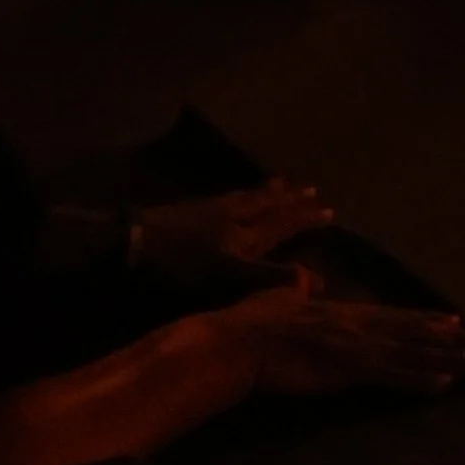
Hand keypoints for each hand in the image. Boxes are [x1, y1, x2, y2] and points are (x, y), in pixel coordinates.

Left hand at [137, 178, 335, 281]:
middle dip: (290, 198)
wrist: (134, 241)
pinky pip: (224, 197)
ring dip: (265, 191)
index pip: (284, 224)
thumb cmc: (184, 266)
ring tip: (278, 182)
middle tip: (309, 186)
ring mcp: (208, 210)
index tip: (329, 210)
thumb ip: (272, 279)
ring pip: (246, 197)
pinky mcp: (187, 209)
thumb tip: (318, 282)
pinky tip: (230, 196)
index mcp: (246, 235)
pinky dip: (237, 194)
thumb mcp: (231, 278)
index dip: (306, 219)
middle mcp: (233, 217)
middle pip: (267, 204)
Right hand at [225, 279, 464, 401]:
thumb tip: (309, 281)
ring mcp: (355, 348)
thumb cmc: (249, 324)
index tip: (455, 322)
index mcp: (343, 312)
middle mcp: (358, 326)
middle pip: (416, 333)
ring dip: (450, 360)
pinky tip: (444, 384)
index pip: (395, 316)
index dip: (427, 321)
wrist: (234, 342)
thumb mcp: (278, 297)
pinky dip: (419, 380)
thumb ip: (299, 289)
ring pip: (414, 354)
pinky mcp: (347, 371)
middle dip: (454, 340)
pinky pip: (392, 377)